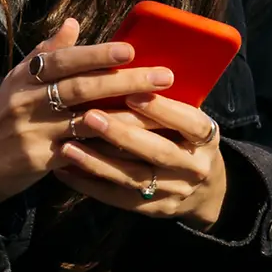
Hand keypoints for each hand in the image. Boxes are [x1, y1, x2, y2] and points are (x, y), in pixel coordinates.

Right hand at [0, 18, 177, 203]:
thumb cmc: (3, 118)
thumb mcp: (17, 81)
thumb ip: (46, 53)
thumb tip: (73, 23)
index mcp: (24, 78)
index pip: (62, 60)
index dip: (95, 54)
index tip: (129, 49)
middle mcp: (27, 101)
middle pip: (81, 88)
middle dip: (124, 81)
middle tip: (163, 75)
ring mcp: (34, 131)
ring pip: (87, 120)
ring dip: (127, 116)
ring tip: (159, 110)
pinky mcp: (41, 160)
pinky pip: (83, 152)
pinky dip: (108, 147)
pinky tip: (136, 145)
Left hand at [53, 92, 225, 229]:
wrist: (204, 190)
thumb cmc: (185, 137)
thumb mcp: (187, 117)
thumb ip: (164, 97)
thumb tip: (129, 62)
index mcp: (206, 137)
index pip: (189, 122)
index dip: (162, 110)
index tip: (132, 94)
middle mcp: (195, 167)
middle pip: (158, 152)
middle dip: (122, 134)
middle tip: (89, 116)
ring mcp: (175, 192)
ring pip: (134, 178)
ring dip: (98, 162)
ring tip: (67, 146)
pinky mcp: (154, 210)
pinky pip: (118, 198)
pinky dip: (90, 184)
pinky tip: (64, 170)